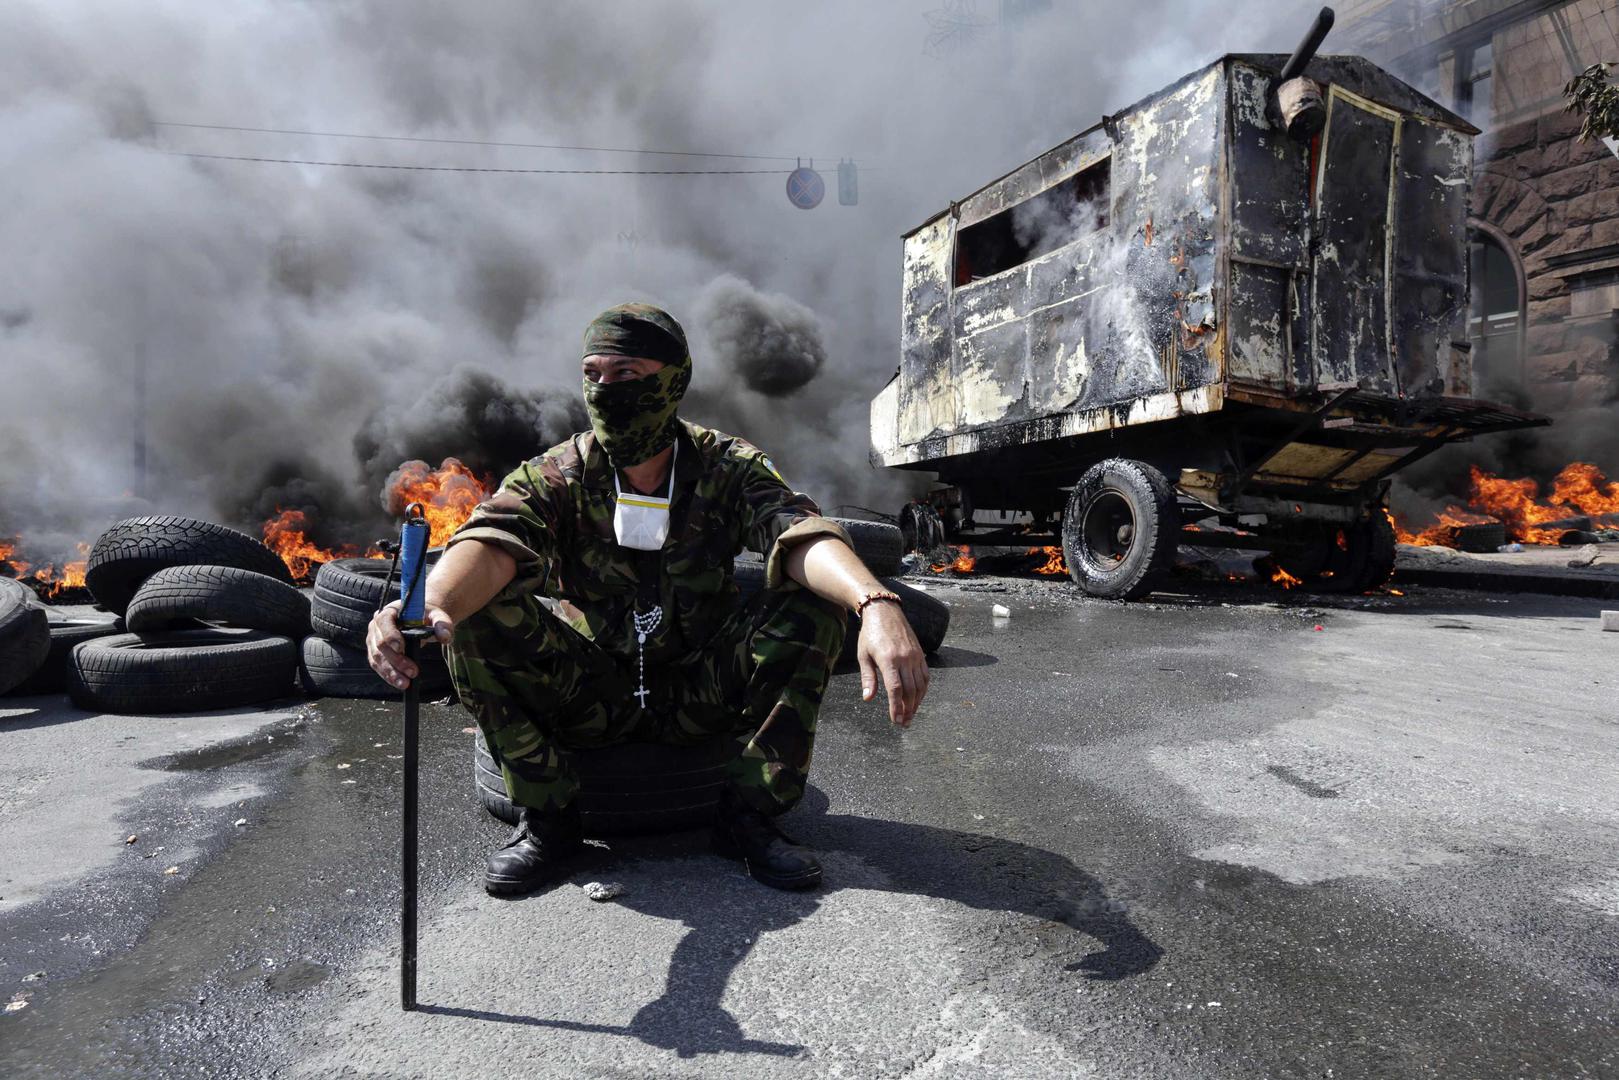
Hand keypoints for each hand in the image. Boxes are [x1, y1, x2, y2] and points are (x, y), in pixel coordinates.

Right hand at [366, 600, 454, 689]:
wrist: (420, 621)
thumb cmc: (427, 617)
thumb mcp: (437, 616)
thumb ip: (443, 624)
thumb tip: (445, 638)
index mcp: (389, 611)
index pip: (384, 622)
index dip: (391, 636)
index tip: (401, 648)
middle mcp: (376, 625)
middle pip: (380, 644)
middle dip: (396, 660)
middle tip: (413, 672)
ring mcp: (373, 640)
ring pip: (377, 658)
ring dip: (390, 672)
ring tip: (405, 684)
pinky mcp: (376, 652)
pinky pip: (378, 665)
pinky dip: (388, 675)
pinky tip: (399, 683)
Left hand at [856, 601, 928, 727]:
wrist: (884, 611)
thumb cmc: (870, 634)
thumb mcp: (863, 655)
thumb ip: (868, 678)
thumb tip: (868, 698)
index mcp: (888, 659)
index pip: (895, 689)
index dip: (896, 707)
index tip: (896, 720)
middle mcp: (904, 658)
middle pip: (910, 690)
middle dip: (907, 710)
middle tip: (904, 723)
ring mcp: (914, 656)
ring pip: (920, 685)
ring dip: (916, 703)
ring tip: (910, 715)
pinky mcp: (920, 653)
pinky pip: (925, 676)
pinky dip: (923, 690)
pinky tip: (918, 699)